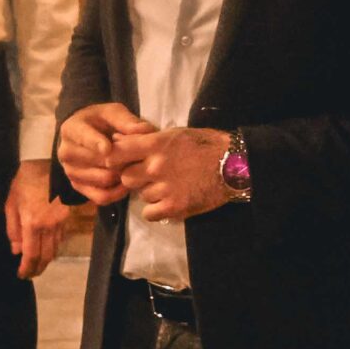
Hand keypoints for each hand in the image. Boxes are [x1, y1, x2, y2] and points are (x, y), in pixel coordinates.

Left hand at [4, 160, 66, 279]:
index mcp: (32, 224)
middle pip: (45, 257)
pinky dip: (53, 248)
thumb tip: (16, 250)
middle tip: (29, 274)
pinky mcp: (67, 218)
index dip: (26, 268)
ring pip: (55, 250)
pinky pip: (60, 239)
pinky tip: (47, 249)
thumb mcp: (11, 203)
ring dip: (46, 261)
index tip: (21, 275)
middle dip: (37, 269)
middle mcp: (48, 227)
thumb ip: (13, 229)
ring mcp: (60, 223)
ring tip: (37, 265)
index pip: (31, 255)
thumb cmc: (25, 182)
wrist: (50, 165)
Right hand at [56, 102, 152, 205]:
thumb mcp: (111, 112)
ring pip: (102, 180)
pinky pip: (100, 197)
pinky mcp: (78, 186)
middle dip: (120, 160)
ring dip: (121, 176)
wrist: (86, 134)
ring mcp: (70, 171)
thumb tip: (142, 130)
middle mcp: (66, 152)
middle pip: (97, 161)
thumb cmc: (100, 121)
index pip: (83, 138)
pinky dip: (117, 193)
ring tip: (133, 168)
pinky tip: (126, 184)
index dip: (96, 143)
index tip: (108, 148)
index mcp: (71, 129)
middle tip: (136, 157)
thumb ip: (126, 120)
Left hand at [106, 126, 231, 222]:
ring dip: (150, 193)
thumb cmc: (205, 144)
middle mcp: (155, 167)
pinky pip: (150, 213)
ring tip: (168, 187)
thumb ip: (145, 139)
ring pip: (141, 196)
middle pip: (126, 178)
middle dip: (135, 178)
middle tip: (150, 176)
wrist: (234, 165)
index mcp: (155, 145)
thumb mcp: (174, 134)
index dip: (115, 159)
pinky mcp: (174, 207)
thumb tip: (115, 139)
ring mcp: (164, 189)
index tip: (120, 163)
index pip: (117, 152)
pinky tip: (169, 201)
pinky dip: (157, 210)